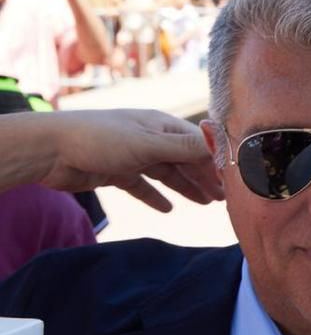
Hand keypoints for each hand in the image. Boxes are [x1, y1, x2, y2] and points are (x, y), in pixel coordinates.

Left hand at [39, 109, 223, 211]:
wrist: (50, 150)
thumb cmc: (100, 139)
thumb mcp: (148, 144)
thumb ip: (185, 148)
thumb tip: (221, 145)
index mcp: (161, 126)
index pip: (198, 143)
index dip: (217, 161)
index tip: (236, 180)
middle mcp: (150, 138)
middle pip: (185, 159)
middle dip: (206, 177)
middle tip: (226, 198)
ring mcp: (134, 155)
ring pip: (168, 173)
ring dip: (187, 187)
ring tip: (206, 203)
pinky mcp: (117, 171)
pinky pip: (143, 186)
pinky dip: (156, 196)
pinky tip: (167, 209)